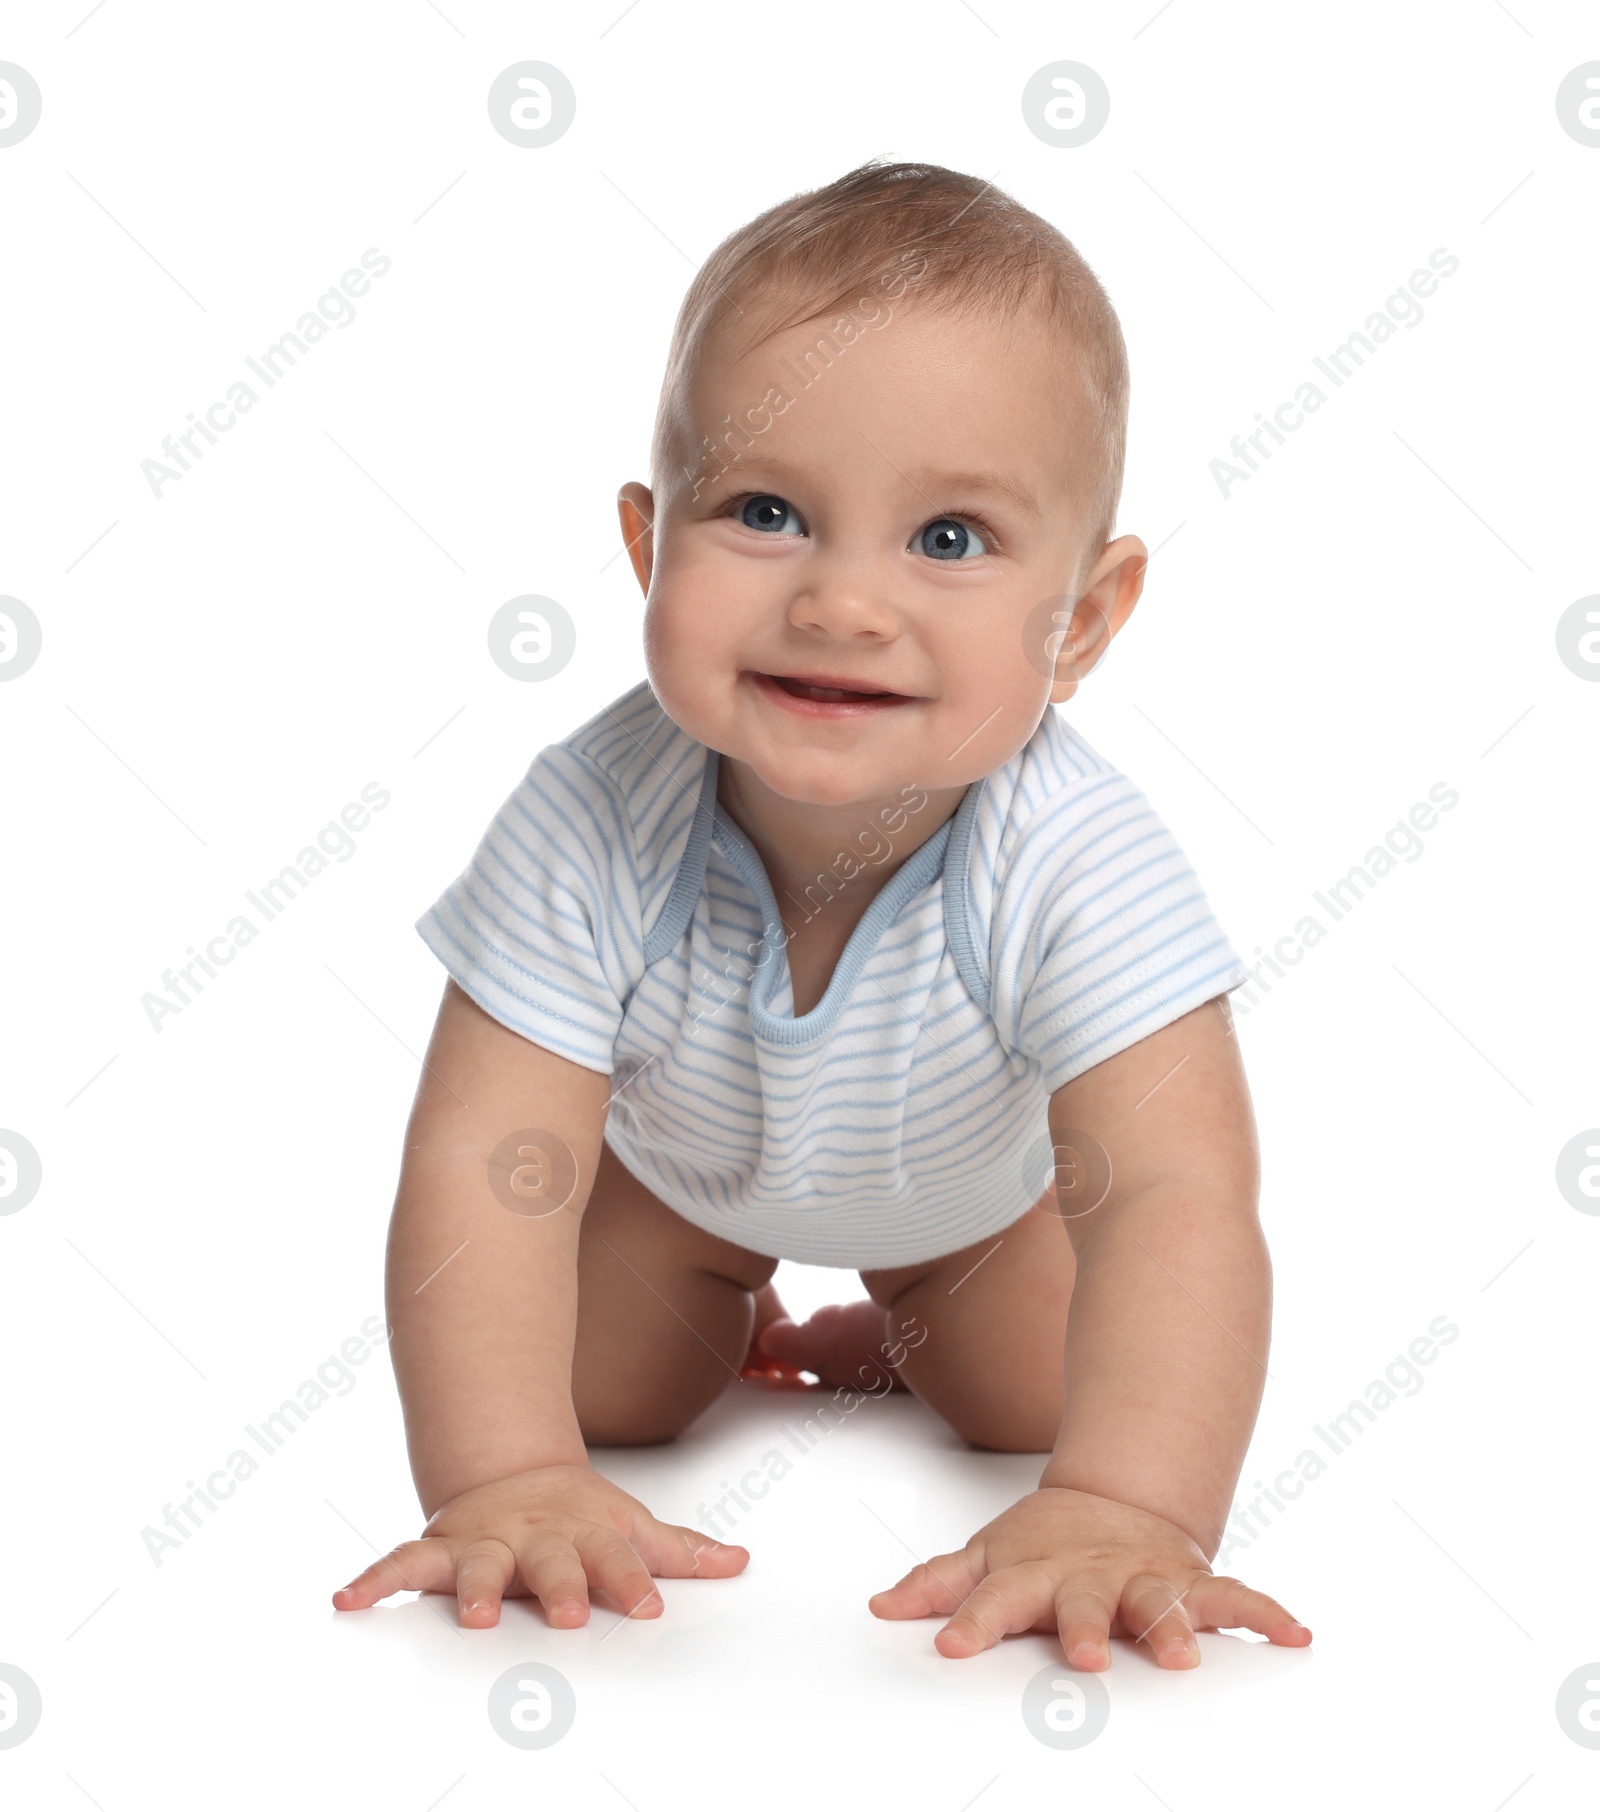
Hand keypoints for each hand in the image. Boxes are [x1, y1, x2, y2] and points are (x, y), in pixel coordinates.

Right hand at [332, 1463, 746, 1628]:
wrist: (514, 1467)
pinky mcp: (440, 1549)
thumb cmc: (579, 1514)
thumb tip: (740, 1562)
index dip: (633, 1581)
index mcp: (585, 1535)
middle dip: (560, 1587)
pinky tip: (347, 1599)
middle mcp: (534, 1540)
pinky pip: (400, 1563)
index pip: (616, 1560)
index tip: (650, 1606)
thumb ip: (681, 1550)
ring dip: (473, 1589)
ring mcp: (485, 1542)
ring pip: (476, 1565)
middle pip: (550, 1563)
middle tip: (570, 1614)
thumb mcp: (633, 1523)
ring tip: (473, 1615)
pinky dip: (372, 1580)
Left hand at [868, 1486, 1310, 1667]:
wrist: (1118, 1499)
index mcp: (1036, 1573)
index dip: (971, 1620)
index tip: (949, 1645)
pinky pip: (1235, 1598)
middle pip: (1085, 1601)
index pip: (997, 1598)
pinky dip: (1266, 1613)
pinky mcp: (1193, 1582)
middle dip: (1086, 1627)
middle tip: (1085, 1656)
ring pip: (1162, 1600)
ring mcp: (1146, 1578)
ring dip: (1175, 1625)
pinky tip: (1294, 1633)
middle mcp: (1093, 1576)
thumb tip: (880, 1607)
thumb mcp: (988, 1557)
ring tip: (1184, 1655)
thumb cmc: (1047, 1545)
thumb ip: (938, 1585)